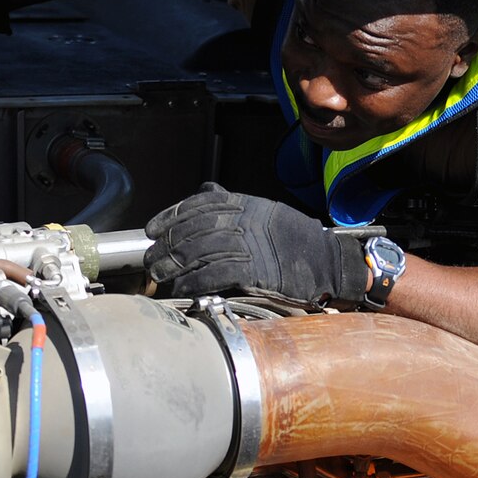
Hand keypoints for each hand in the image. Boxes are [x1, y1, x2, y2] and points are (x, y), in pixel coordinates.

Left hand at [145, 184, 366, 306]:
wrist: (327, 262)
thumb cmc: (295, 239)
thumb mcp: (263, 211)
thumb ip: (231, 203)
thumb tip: (203, 190)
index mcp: (244, 204)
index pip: (197, 206)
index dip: (169, 217)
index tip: (151, 231)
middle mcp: (243, 221)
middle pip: (193, 231)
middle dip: (166, 246)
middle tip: (150, 260)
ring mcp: (249, 245)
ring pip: (200, 254)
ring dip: (175, 266)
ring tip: (160, 276)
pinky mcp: (254, 271)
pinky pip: (215, 275)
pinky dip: (195, 282)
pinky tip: (183, 287)